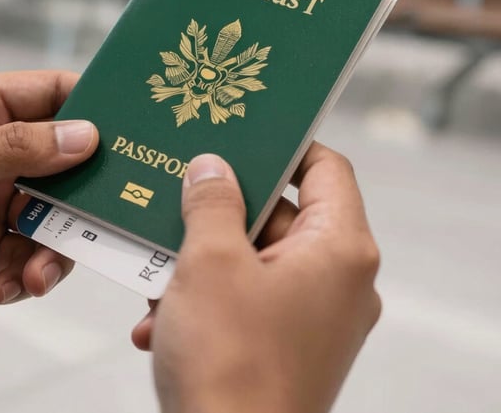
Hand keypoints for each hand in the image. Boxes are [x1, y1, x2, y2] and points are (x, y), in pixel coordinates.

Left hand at [0, 71, 97, 329]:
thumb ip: (15, 148)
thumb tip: (87, 135)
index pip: (52, 92)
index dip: (94, 105)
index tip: (135, 131)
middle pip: (67, 158)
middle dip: (86, 189)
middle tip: (110, 213)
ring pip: (58, 211)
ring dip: (59, 243)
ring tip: (37, 271)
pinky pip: (35, 252)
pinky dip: (31, 272)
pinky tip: (7, 287)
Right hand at [132, 145, 380, 412]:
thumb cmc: (232, 366)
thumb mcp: (210, 262)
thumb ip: (211, 200)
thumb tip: (212, 166)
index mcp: (339, 250)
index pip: (326, 168)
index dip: (286, 144)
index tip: (240, 134)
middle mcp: (339, 281)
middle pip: (283, 213)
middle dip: (223, 209)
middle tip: (179, 194)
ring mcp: (315, 317)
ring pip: (257, 258)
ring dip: (205, 259)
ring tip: (160, 270)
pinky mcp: (289, 346)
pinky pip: (250, 300)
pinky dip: (209, 299)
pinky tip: (160, 318)